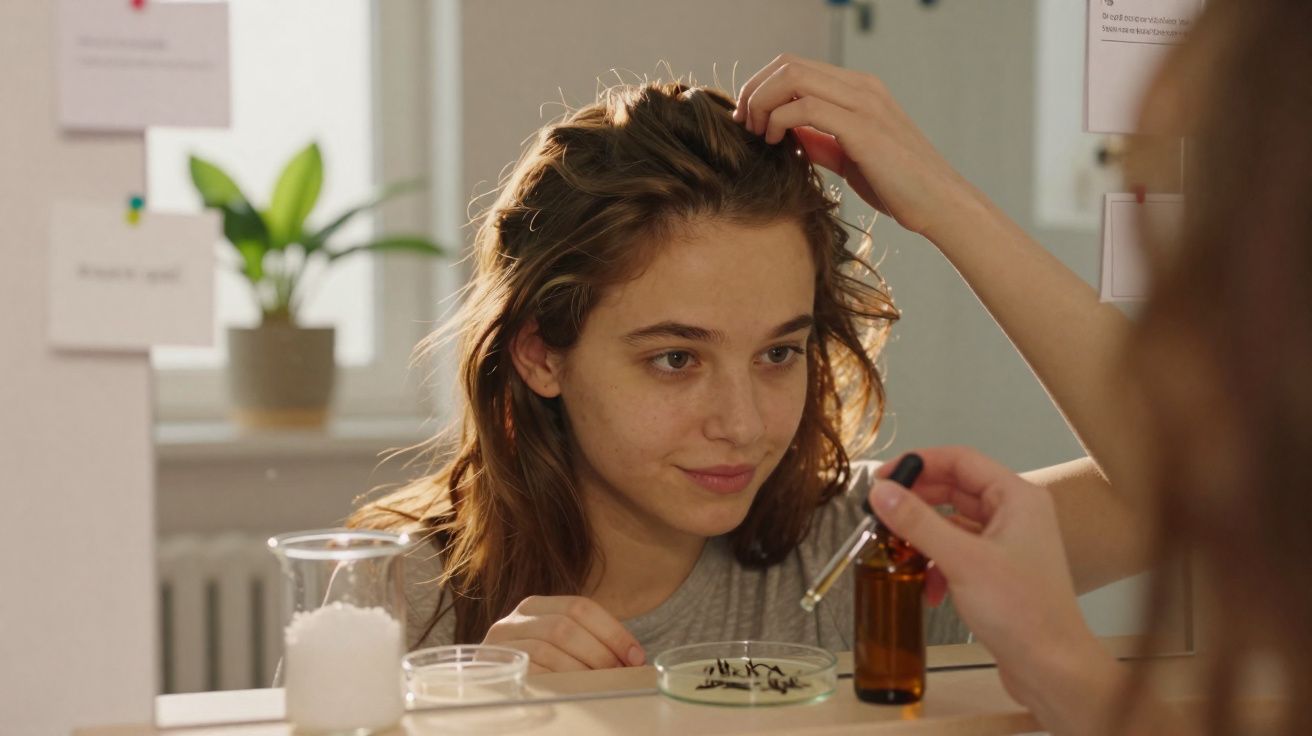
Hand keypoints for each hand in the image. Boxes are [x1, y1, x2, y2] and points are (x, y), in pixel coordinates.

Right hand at [483, 595, 645, 673]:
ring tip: (600, 685)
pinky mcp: (495, 667)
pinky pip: (532, 671)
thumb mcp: (555, 644)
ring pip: (550, 648)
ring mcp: (502, 642)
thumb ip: (588, 642)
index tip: (636, 655)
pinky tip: (573, 691)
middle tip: (619, 674)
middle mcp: (516, 618)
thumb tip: (635, 658)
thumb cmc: (531, 664)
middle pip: (566, 627)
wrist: (486, 681)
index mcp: (537, 605)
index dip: (613, 631)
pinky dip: (559, 681)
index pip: (581, 607)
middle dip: (600, 653)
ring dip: (582, 670)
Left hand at [734, 54, 978, 239]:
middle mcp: (861, 87)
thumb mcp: (848, 156)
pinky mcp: (863, 128)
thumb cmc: (897, 185)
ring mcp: (864, 103)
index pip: (795, 67)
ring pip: (792, 78)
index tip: (748, 120)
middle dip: (754, 91)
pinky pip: (806, 108)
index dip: (761, 88)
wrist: (939, 204)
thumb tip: (785, 131)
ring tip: (759, 135)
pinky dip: (780, 121)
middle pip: (787, 64)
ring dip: (762, 104)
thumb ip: (818, 139)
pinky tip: (779, 144)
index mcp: (858, 89)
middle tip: (745, 126)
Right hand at [869, 447, 1120, 728]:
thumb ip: (917, 522)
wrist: (1051, 668)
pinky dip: (939, 565)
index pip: (961, 460)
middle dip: (917, 504)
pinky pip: (960, 552)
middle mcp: (1016, 513)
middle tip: (881, 515)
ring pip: (954, 524)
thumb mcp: (961, 560)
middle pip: (955, 490)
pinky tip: (929, 589)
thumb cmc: (1019, 610)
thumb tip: (880, 492)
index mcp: (1017, 497)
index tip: (882, 479)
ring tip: (899, 554)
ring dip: (926, 539)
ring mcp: (1009, 543)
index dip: (919, 463)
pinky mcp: (1000, 571)